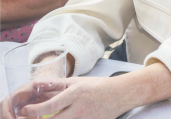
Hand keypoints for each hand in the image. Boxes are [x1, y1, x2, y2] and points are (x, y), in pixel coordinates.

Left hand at [1, 77, 127, 118]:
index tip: (25, 111)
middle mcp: (79, 109)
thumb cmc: (98, 86)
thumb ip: (57, 85)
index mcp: (76, 94)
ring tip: (48, 117)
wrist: (120, 94)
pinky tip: (64, 118)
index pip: (51, 105)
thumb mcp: (77, 81)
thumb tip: (37, 85)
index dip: (35, 110)